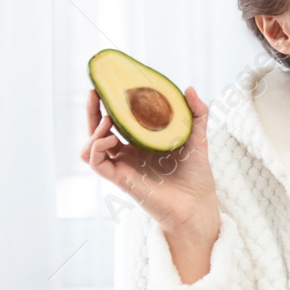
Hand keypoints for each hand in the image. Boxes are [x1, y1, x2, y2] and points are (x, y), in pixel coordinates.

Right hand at [82, 85, 218, 235]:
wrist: (198, 204)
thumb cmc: (196, 175)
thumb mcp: (198, 137)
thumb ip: (196, 113)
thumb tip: (188, 88)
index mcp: (141, 143)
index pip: (117, 121)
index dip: (108, 105)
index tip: (108, 85)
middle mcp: (128, 154)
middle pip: (97, 131)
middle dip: (92, 111)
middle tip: (94, 91)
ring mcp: (123, 167)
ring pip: (91, 147)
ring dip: (93, 130)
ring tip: (108, 119)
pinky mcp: (121, 179)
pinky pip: (97, 162)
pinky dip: (98, 147)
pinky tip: (111, 139)